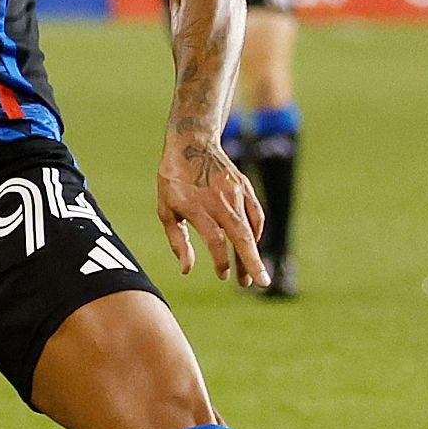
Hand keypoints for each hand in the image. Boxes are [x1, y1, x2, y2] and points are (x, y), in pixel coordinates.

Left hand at [159, 120, 269, 290]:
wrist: (192, 144)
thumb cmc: (174, 181)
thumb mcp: (165, 210)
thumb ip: (177, 241)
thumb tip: (187, 270)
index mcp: (197, 207)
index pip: (214, 239)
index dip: (221, 260)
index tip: (222, 275)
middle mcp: (220, 201)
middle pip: (240, 236)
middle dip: (252, 262)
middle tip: (261, 284)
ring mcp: (236, 193)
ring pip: (250, 229)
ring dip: (252, 254)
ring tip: (250, 276)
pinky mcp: (245, 188)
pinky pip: (256, 216)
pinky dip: (256, 234)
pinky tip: (251, 248)